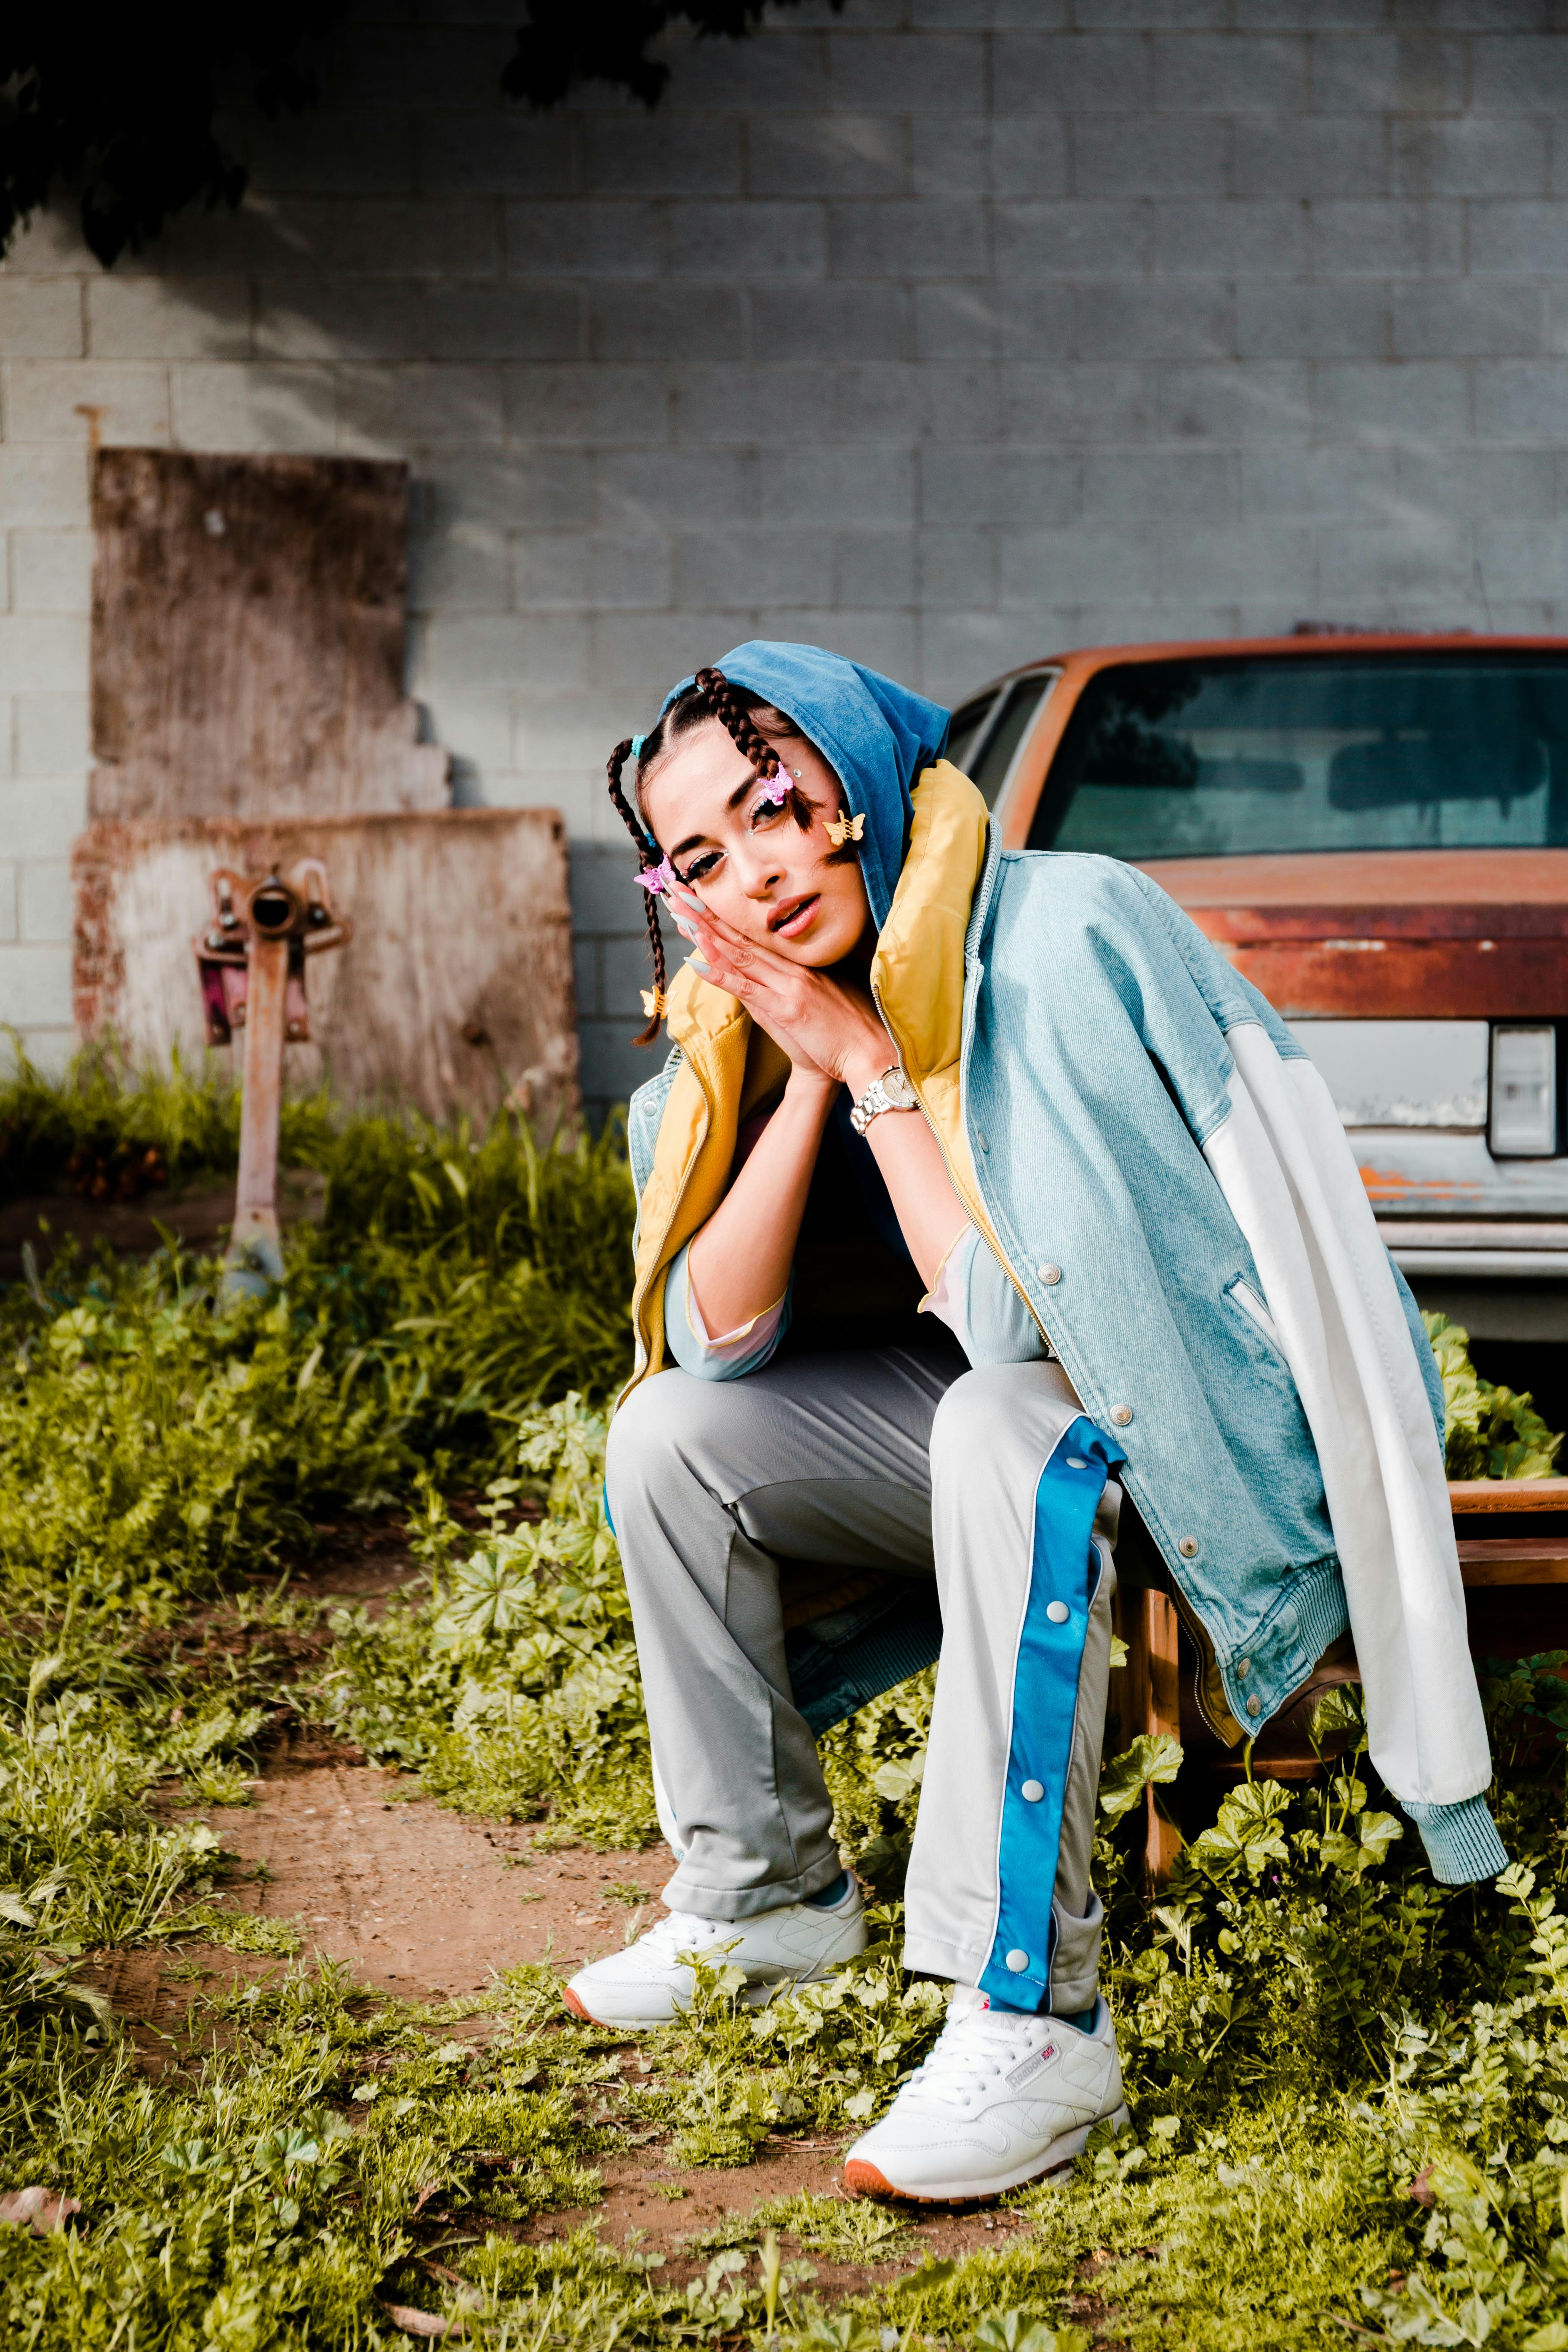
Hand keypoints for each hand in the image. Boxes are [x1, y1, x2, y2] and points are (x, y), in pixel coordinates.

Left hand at [672, 889, 890, 1090]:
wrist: (870, 1053)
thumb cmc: (845, 1031)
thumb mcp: (816, 1000)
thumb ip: (789, 986)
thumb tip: (764, 980)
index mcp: (797, 966)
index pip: (752, 937)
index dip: (722, 917)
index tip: (696, 898)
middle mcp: (791, 969)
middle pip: (740, 937)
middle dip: (705, 913)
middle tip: (676, 890)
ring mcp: (789, 986)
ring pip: (739, 954)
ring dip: (705, 932)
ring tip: (679, 911)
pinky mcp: (787, 1008)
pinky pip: (747, 988)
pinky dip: (721, 973)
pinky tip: (697, 959)